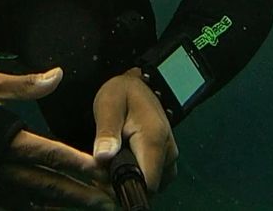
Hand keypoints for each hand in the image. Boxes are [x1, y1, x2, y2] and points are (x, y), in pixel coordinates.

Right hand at [0, 68, 116, 209]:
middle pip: (48, 185)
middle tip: (110, 201)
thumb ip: (25, 85)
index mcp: (6, 138)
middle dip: (80, 194)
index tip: (103, 170)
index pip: (50, 153)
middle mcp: (1, 167)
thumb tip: (58, 75)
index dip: (78, 163)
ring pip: (33, 203)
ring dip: (62, 207)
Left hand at [92, 67, 178, 195]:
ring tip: (109, 165)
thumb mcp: (108, 105)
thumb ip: (107, 132)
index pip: (147, 184)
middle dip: (123, 186)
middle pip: (148, 187)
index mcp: (154, 140)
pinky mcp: (167, 159)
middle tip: (101, 171)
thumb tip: (103, 158)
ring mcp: (170, 156)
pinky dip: (138, 177)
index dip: (123, 189)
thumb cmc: (122, 93)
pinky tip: (121, 164)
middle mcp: (169, 152)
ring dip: (130, 181)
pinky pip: (154, 178)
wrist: (138, 84)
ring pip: (151, 185)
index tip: (104, 181)